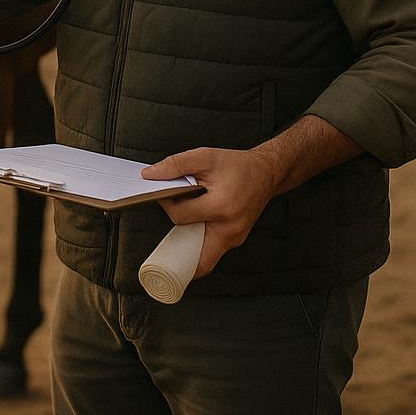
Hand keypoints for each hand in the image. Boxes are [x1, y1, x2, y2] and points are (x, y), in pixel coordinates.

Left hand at [141, 147, 279, 279]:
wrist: (265, 173)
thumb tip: (150, 175)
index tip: (166, 195)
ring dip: (188, 249)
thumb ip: (175, 165)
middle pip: (194, 256)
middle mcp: (231, 228)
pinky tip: (194, 229)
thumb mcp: (204, 157)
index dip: (167, 204)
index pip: (180, 216)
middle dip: (177, 250)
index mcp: (221, 207)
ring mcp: (235, 238)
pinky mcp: (236, 240)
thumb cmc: (237, 166)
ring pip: (204, 257)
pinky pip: (213, 250)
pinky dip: (200, 244)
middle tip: (166, 236)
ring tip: (179, 233)